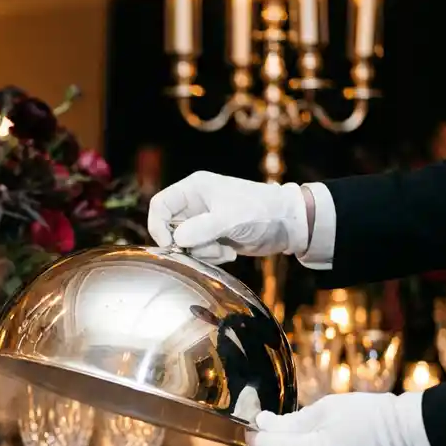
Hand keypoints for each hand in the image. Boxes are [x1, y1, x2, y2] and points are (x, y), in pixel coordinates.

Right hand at [147, 171, 309, 264]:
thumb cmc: (262, 211)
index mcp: (194, 188)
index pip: (160, 205)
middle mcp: (194, 204)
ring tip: (224, 249)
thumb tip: (177, 240)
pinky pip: (198, 252)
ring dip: (202, 253)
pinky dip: (211, 257)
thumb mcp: (231, 217)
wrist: (287, 224)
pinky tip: (229, 251)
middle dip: (186, 244)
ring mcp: (202, 221)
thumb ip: (202, 228)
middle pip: (169, 228)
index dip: (158, 226)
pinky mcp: (211, 237)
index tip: (172, 245)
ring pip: (184, 244)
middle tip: (206, 249)